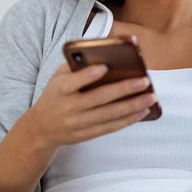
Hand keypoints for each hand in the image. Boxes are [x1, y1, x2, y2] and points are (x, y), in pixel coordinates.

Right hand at [25, 63, 155, 149]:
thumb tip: (103, 56)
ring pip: (109, 115)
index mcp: (60, 90)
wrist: (40, 129)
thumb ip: (75, 67)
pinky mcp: (86, 135)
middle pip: (99, 99)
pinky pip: (110, 128)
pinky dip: (128, 120)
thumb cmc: (55, 95)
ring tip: (151, 97)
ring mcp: (78, 124)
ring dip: (132, 106)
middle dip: (124, 89)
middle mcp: (69, 108)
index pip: (73, 82)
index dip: (88, 75)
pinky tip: (143, 112)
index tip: (105, 66)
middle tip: (144, 81)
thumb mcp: (57, 78)